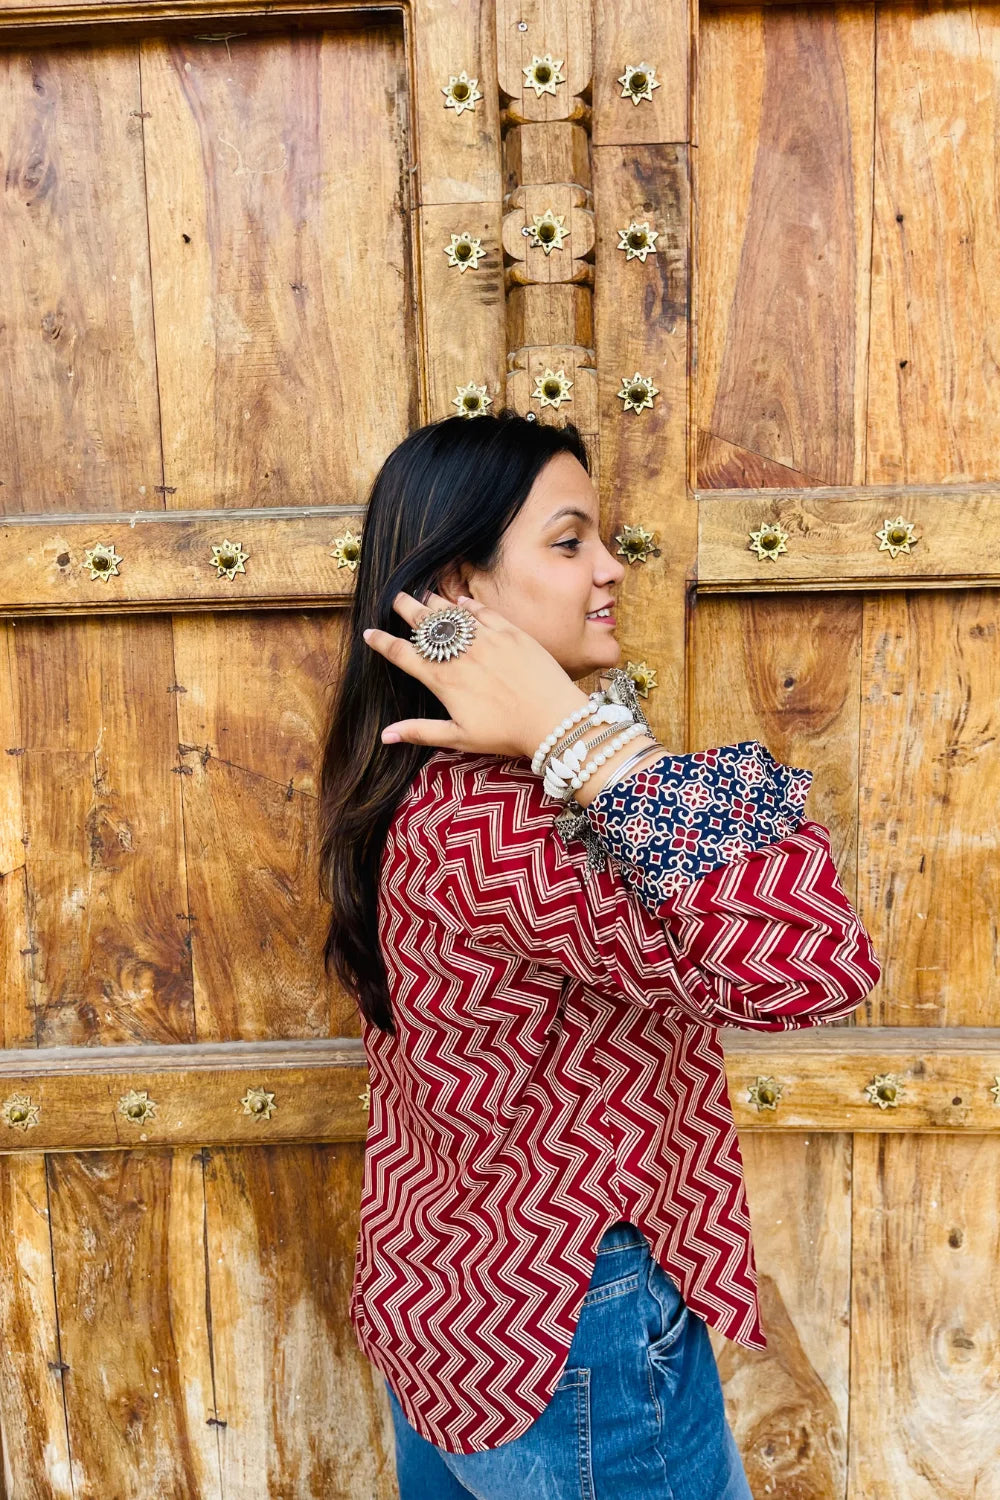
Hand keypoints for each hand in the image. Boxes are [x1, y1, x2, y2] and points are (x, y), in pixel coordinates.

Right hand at [362, 591, 590, 759]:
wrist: (552, 718)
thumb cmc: (506, 734)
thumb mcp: (459, 738)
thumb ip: (420, 731)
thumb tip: (386, 735)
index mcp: (443, 679)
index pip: (403, 655)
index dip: (383, 642)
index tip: (369, 633)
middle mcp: (460, 654)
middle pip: (424, 625)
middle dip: (405, 608)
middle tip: (394, 597)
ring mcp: (485, 639)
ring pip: (451, 614)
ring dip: (434, 603)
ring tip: (422, 595)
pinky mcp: (510, 632)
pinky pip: (483, 612)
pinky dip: (469, 606)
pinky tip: (461, 603)